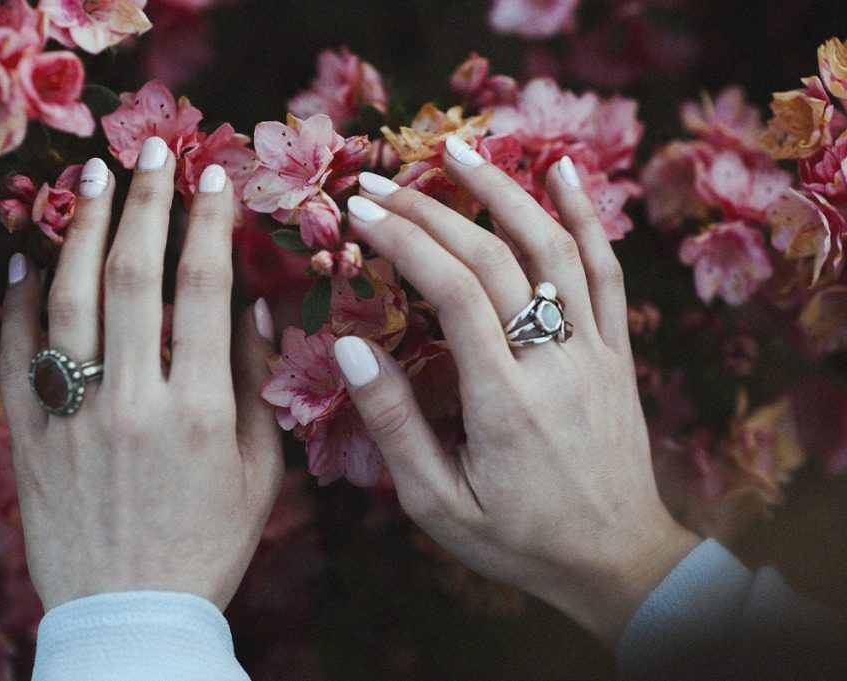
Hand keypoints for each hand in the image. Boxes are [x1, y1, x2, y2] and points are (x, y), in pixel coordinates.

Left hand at [0, 137, 283, 611]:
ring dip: (80, 229)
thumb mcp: (259, 471)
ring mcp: (72, 417)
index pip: (204, 289)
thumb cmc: (210, 543)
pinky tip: (27, 255)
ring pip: (66, 301)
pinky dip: (16, 300)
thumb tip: (250, 304)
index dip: (210, 222)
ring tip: (89, 176)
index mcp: (200, 410)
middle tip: (151, 148)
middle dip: (144, 201)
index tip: (215, 176)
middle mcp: (132, 402)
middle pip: (131, 276)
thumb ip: (255, 384)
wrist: (131, 613)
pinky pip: (14, 355)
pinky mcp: (28, 437)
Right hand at [339, 137, 700, 645]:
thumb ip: (394, 426)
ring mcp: (595, 351)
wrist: (618, 562)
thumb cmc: (520, 540)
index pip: (453, 292)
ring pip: (554, 249)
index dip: (404, 240)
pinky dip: (586, 216)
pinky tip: (562, 172)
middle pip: (494, 259)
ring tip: (458, 150)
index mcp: (504, 402)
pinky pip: (607, 272)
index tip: (361, 212)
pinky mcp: (618, 352)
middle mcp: (554, 363)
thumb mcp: (439, 505)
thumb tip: (352, 350)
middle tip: (380, 185)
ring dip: (504, 191)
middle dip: (431, 212)